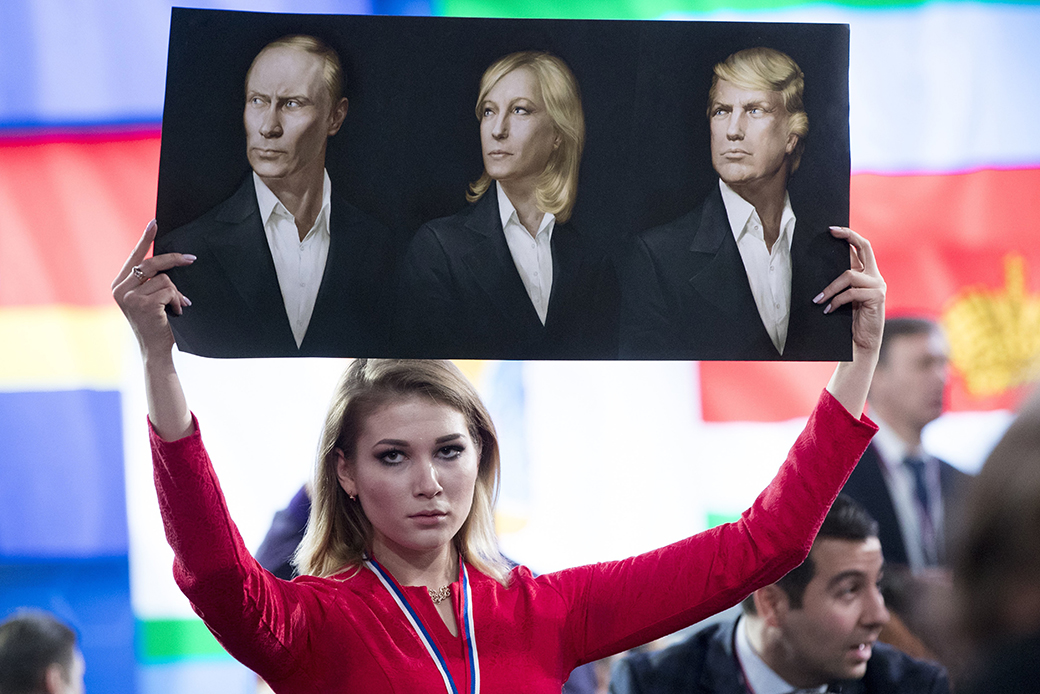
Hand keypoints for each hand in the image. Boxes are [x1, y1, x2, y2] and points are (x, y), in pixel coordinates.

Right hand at [111, 220, 194, 356]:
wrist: (156, 350)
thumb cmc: (156, 324)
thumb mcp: (148, 299)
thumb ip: (151, 282)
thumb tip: (170, 261)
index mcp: (119, 284)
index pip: (135, 257)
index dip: (145, 239)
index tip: (154, 223)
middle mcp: (120, 289)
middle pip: (152, 263)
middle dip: (174, 260)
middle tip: (191, 259)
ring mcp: (129, 297)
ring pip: (164, 279)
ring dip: (176, 293)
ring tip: (174, 307)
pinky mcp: (143, 304)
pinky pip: (169, 291)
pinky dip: (177, 301)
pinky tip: (174, 313)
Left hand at [815, 227, 885, 358]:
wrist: (862, 343)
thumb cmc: (850, 320)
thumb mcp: (844, 297)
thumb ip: (841, 282)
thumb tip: (822, 264)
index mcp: (868, 273)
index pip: (862, 247)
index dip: (849, 235)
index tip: (832, 229)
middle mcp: (876, 276)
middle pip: (865, 247)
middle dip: (848, 237)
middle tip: (830, 232)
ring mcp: (878, 286)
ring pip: (849, 275)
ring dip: (830, 288)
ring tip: (818, 300)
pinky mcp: (877, 297)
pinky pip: (851, 293)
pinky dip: (836, 301)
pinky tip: (828, 310)